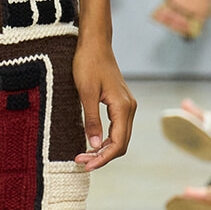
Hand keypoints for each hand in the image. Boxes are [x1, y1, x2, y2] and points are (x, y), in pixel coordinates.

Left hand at [73, 38, 135, 170]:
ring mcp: (127, 105)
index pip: (118, 143)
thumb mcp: (86, 93)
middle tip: (80, 162)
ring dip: (104, 149)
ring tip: (84, 155)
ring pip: (120, 137)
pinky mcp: (121, 103)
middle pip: (121, 143)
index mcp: (123, 107)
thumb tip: (95, 146)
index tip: (86, 165)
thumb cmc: (88, 64)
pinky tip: (93, 143)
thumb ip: (92, 120)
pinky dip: (106, 139)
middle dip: (102, 157)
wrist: (95, 44)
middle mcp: (130, 108)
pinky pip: (117, 128)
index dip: (103, 158)